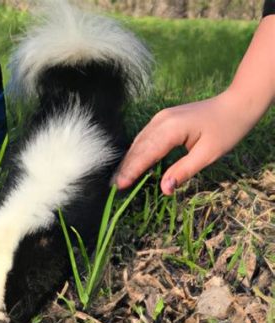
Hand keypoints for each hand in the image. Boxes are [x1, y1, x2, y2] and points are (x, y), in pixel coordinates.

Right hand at [115, 91, 250, 194]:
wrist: (235, 104)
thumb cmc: (226, 130)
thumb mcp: (208, 155)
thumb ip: (184, 171)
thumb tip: (164, 190)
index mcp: (171, 128)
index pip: (146, 153)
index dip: (132, 170)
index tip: (120, 185)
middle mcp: (160, 120)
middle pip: (138, 147)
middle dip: (125, 167)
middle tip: (113, 186)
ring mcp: (160, 118)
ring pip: (138, 142)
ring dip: (128, 160)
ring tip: (118, 178)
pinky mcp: (162, 119)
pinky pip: (144, 138)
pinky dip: (136, 152)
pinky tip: (131, 163)